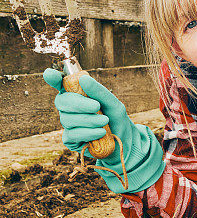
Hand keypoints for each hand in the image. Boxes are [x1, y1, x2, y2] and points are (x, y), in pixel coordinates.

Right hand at [43, 68, 163, 192]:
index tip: (50, 74)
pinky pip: (72, 134)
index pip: (60, 83)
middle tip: (97, 107)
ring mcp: (68, 124)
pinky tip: (100, 133)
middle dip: (79, 104)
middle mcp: (69, 108)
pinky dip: (88, 133)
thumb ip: (99, 91)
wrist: (124, 143)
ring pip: (68, 119)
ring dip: (89, 120)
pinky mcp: (69, 140)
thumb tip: (83, 78)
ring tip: (105, 122)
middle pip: (62, 101)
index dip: (53, 78)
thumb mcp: (113, 103)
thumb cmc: (116, 119)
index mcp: (77, 94)